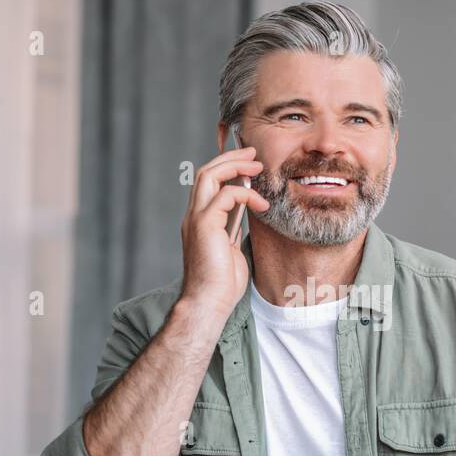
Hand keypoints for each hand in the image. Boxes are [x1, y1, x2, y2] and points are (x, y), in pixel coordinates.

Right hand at [179, 146, 269, 319]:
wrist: (209, 303)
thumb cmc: (222, 284)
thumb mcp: (232, 248)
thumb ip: (234, 226)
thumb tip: (248, 209)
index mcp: (199, 220)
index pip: (208, 183)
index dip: (227, 167)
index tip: (249, 162)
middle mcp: (194, 216)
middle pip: (206, 171)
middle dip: (230, 157)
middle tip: (253, 153)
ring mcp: (196, 219)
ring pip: (209, 175)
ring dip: (235, 166)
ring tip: (257, 167)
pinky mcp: (205, 225)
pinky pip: (224, 195)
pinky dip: (245, 194)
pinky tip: (262, 205)